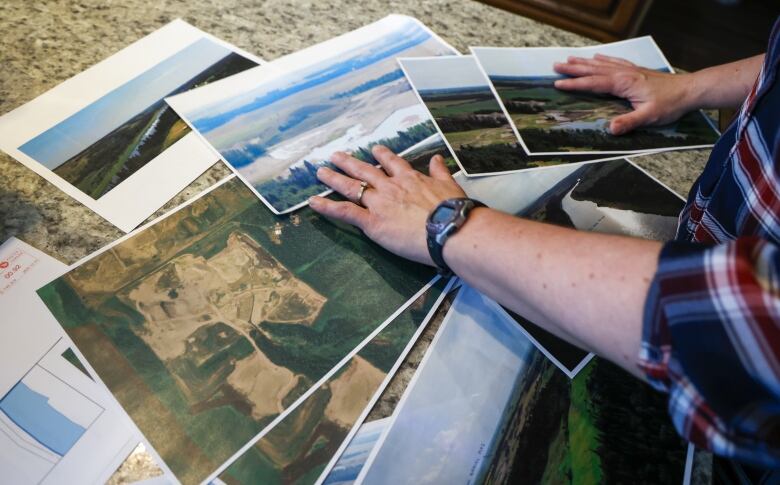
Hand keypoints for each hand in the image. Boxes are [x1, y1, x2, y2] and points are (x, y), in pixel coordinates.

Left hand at [309, 145, 465, 265]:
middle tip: (336, 155)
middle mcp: (391, 187)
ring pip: (351, 187)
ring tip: (320, 172)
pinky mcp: (371, 222)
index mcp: (410, 179)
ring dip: (334, 179)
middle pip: (365, 171)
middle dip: (349, 163)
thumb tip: (438, 159)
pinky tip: (313, 202)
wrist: (448, 228)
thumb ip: (440, 172)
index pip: (393, 163)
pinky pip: (344, 212)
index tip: (374, 150)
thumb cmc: (452, 211)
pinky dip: (327, 207)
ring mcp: (379, 203)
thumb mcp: (450, 185)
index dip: (382, 156)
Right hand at [553, 53, 695, 134]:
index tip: (558, 84)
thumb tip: (609, 129)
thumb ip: (628, 122)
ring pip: (602, 64)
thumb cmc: (670, 104)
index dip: (574, 84)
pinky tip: (598, 56)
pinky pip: (615, 62)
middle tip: (555, 66)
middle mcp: (624, 74)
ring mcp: (630, 70)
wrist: (689, 90)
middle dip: (573, 69)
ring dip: (584, 62)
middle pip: (593, 70)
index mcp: (623, 84)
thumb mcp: (649, 117)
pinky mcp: (636, 71)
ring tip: (569, 59)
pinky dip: (603, 59)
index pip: (593, 84)